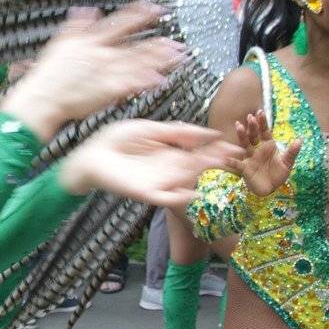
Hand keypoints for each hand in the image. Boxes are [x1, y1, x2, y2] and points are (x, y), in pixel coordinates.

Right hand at [2, 2, 184, 137]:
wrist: (41, 99)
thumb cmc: (47, 77)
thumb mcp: (59, 43)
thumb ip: (76, 26)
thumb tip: (86, 10)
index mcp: (90, 41)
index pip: (119, 22)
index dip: (139, 14)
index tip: (155, 7)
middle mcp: (101, 54)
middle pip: (135, 45)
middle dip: (157, 42)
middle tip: (177, 40)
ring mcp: (105, 72)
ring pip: (138, 63)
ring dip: (159, 60)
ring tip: (178, 57)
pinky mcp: (106, 90)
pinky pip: (131, 85)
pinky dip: (145, 82)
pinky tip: (160, 80)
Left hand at [60, 119, 241, 204]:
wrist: (91, 155)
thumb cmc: (117, 140)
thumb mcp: (150, 130)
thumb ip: (176, 132)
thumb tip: (206, 131)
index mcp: (170, 153)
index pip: (199, 151)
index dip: (216, 148)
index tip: (235, 145)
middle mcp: (169, 169)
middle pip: (198, 166)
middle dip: (217, 161)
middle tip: (236, 156)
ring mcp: (160, 182)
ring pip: (187, 180)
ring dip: (204, 176)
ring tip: (222, 168)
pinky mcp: (147, 194)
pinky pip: (167, 199)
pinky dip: (179, 198)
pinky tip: (193, 194)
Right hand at [232, 110, 298, 196]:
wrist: (270, 189)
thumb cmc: (278, 174)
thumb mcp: (287, 163)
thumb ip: (292, 152)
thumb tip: (300, 140)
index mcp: (268, 145)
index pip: (265, 131)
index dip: (263, 122)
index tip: (261, 112)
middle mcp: (257, 149)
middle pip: (254, 135)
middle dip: (252, 126)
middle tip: (250, 117)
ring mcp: (250, 158)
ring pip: (245, 145)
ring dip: (242, 136)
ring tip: (238, 126)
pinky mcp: (245, 168)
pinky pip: (237, 164)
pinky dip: (231, 162)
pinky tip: (225, 158)